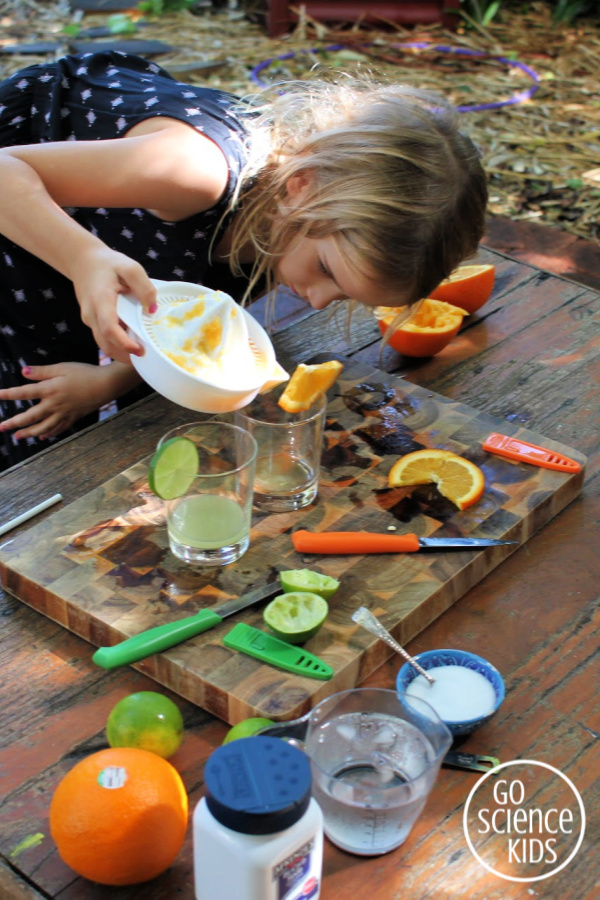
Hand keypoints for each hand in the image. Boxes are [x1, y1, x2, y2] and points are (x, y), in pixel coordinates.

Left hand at [0, 361, 140, 439]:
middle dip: (14, 423)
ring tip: (18, 437)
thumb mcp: (62, 367)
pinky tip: (42, 436)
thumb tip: (23, 372)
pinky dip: (49, 434)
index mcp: (50, 389)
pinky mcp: (73, 418)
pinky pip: (58, 429)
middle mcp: (54, 405)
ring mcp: (64, 414)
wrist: (106, 385)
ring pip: (43, 427)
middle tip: (2, 428)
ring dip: (29, 433)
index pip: (24, 393)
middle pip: (30, 417)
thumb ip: (42, 371)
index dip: (8, 394)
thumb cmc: (84, 373)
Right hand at [69, 246, 157, 363]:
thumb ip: (144, 287)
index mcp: (101, 301)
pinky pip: (103, 338)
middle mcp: (91, 314)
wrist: (82, 260)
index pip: (109, 328)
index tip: (140, 351)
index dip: (124, 343)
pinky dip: (117, 344)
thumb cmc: (108, 263)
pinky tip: (133, 341)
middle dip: (125, 356)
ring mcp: (90, 320)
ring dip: (121, 353)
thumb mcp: (130, 267)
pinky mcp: (92, 322)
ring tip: (141, 352)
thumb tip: (152, 310)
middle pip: (106, 344)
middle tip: (146, 357)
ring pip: (103, 344)